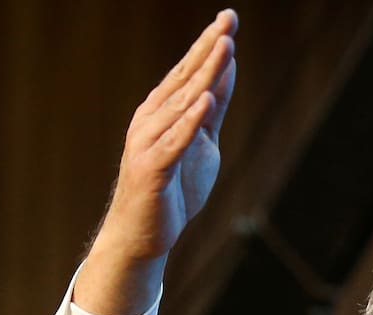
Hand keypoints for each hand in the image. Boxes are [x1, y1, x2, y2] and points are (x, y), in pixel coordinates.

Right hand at [76, 9, 237, 314]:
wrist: (143, 234)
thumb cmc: (173, 187)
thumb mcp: (202, 143)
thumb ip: (212, 111)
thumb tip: (227, 71)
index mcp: (163, 111)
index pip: (190, 71)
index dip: (209, 43)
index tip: (229, 17)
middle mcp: (152, 119)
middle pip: (187, 79)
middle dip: (209, 49)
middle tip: (228, 21)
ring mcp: (149, 142)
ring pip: (182, 103)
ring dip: (204, 75)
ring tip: (224, 48)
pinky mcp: (153, 169)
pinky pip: (175, 142)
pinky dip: (190, 121)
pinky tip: (206, 101)